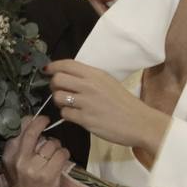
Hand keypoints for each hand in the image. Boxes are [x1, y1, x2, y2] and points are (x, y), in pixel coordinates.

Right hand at [1, 115, 66, 186]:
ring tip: (54, 156)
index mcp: (10, 156)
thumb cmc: (26, 186)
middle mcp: (19, 160)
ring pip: (52, 144)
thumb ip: (21, 147)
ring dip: (57, 147)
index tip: (38, 120)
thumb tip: (32, 121)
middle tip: (47, 121)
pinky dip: (64, 155)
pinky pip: (61, 154)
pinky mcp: (48, 174)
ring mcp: (34, 168)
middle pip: (34, 131)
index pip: (19, 130)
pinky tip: (60, 162)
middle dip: (42, 122)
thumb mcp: (15, 167)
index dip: (31, 121)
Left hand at [46, 60, 170, 155]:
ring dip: (59, 102)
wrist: (139, 122)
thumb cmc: (125, 103)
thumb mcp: (108, 82)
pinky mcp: (85, 119)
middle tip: (60, 91)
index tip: (47, 70)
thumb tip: (69, 77)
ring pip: (58, 97)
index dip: (53, 66)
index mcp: (95, 74)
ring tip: (68, 105)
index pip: (67, 64)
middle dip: (54, 86)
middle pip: (57, 80)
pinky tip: (76, 116)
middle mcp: (89, 85)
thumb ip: (89, 78)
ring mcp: (86, 102)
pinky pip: (65, 114)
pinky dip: (67, 115)